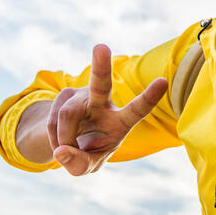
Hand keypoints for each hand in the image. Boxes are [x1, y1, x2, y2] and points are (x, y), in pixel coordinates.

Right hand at [45, 43, 168, 175]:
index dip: (148, 97)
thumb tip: (61, 152)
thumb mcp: (87, 166)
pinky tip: (59, 140)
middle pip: (100, 84)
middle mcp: (104, 103)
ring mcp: (82, 96)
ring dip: (62, 138)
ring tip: (65, 150)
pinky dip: (52, 136)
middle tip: (101, 48)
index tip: (163, 81)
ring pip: (67, 115)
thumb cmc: (87, 153)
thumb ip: (78, 164)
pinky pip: (52, 119)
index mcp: (120, 122)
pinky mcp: (64, 94)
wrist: (68, 142)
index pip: (137, 110)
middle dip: (100, 66)